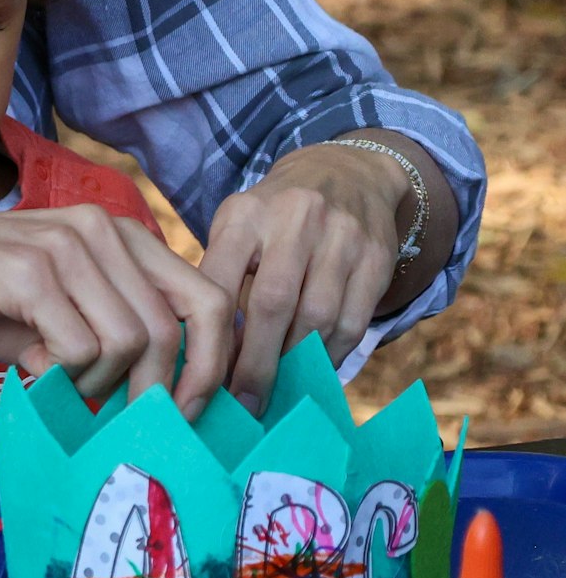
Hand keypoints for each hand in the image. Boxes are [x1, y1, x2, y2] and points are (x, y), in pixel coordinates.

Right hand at [0, 205, 233, 421]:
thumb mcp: (61, 310)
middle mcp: (103, 229)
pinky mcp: (30, 271)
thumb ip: (115, 338)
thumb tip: (169, 403)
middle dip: (162, 390)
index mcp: (121, 234)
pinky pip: (80, 348)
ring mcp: (67, 246)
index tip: (189, 408)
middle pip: (173, 329)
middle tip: (133, 421)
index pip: (208, 298)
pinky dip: (65, 376)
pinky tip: (38, 371)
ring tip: (65, 382)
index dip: (214, 362)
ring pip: (130, 342)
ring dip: (102, 382)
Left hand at [200, 142, 406, 413]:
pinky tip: (314, 372)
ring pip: (318, 318)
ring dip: (295, 364)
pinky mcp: (377, 257)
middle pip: (273, 304)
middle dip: (257, 364)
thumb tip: (201, 352)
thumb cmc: (274, 215)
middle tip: (243, 405)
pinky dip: (332, 355)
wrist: (346, 172)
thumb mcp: (237, 227)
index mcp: (246, 214)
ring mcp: (341, 236)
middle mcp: (294, 219)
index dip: (212, 336)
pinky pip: (354, 322)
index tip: (202, 379)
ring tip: (276, 394)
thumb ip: (220, 277)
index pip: (220, 280)